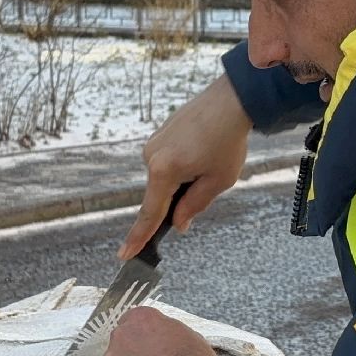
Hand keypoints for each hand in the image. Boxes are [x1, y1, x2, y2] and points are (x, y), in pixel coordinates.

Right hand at [118, 75, 250, 259]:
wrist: (231, 100)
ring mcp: (153, 144)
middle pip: (160, 194)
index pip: (149, 213)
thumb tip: (178, 224)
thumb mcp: (217, 181)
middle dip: (180, 198)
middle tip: (207, 179)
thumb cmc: (228, 141)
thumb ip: (194, 206)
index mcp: (163, 171)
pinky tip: (202, 152)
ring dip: (184, 179)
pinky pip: (167, 162)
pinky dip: (182, 166)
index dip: (138, 237)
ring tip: (210, 159)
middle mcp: (151, 156)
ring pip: (165, 178)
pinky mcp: (159, 135)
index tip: (124, 254)